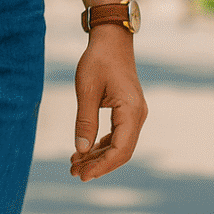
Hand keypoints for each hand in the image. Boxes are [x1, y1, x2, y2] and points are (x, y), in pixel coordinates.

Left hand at [70, 25, 146, 180]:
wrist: (112, 40)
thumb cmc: (98, 61)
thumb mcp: (86, 90)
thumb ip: (85, 121)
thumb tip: (81, 150)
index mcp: (131, 111)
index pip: (120, 149)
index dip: (101, 165)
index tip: (82, 174)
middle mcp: (138, 115)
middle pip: (121, 151)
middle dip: (98, 164)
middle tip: (75, 173)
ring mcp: (135, 113)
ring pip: (120, 145)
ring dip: (99, 156)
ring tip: (75, 164)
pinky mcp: (128, 111)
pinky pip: (118, 135)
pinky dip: (102, 145)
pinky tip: (85, 151)